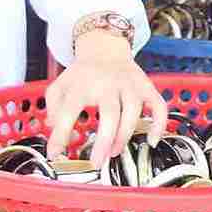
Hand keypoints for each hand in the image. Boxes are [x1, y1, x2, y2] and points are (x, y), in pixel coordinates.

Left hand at [45, 29, 167, 169]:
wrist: (105, 48)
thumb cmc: (82, 75)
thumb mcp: (60, 85)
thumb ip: (53, 108)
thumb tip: (54, 130)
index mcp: (82, 84)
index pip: (69, 111)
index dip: (61, 134)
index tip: (55, 154)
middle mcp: (108, 84)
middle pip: (110, 113)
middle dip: (104, 141)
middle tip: (97, 163)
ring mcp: (130, 84)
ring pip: (133, 110)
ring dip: (125, 135)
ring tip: (115, 152)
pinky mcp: (146, 86)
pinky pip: (158, 105)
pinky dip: (158, 124)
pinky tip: (151, 141)